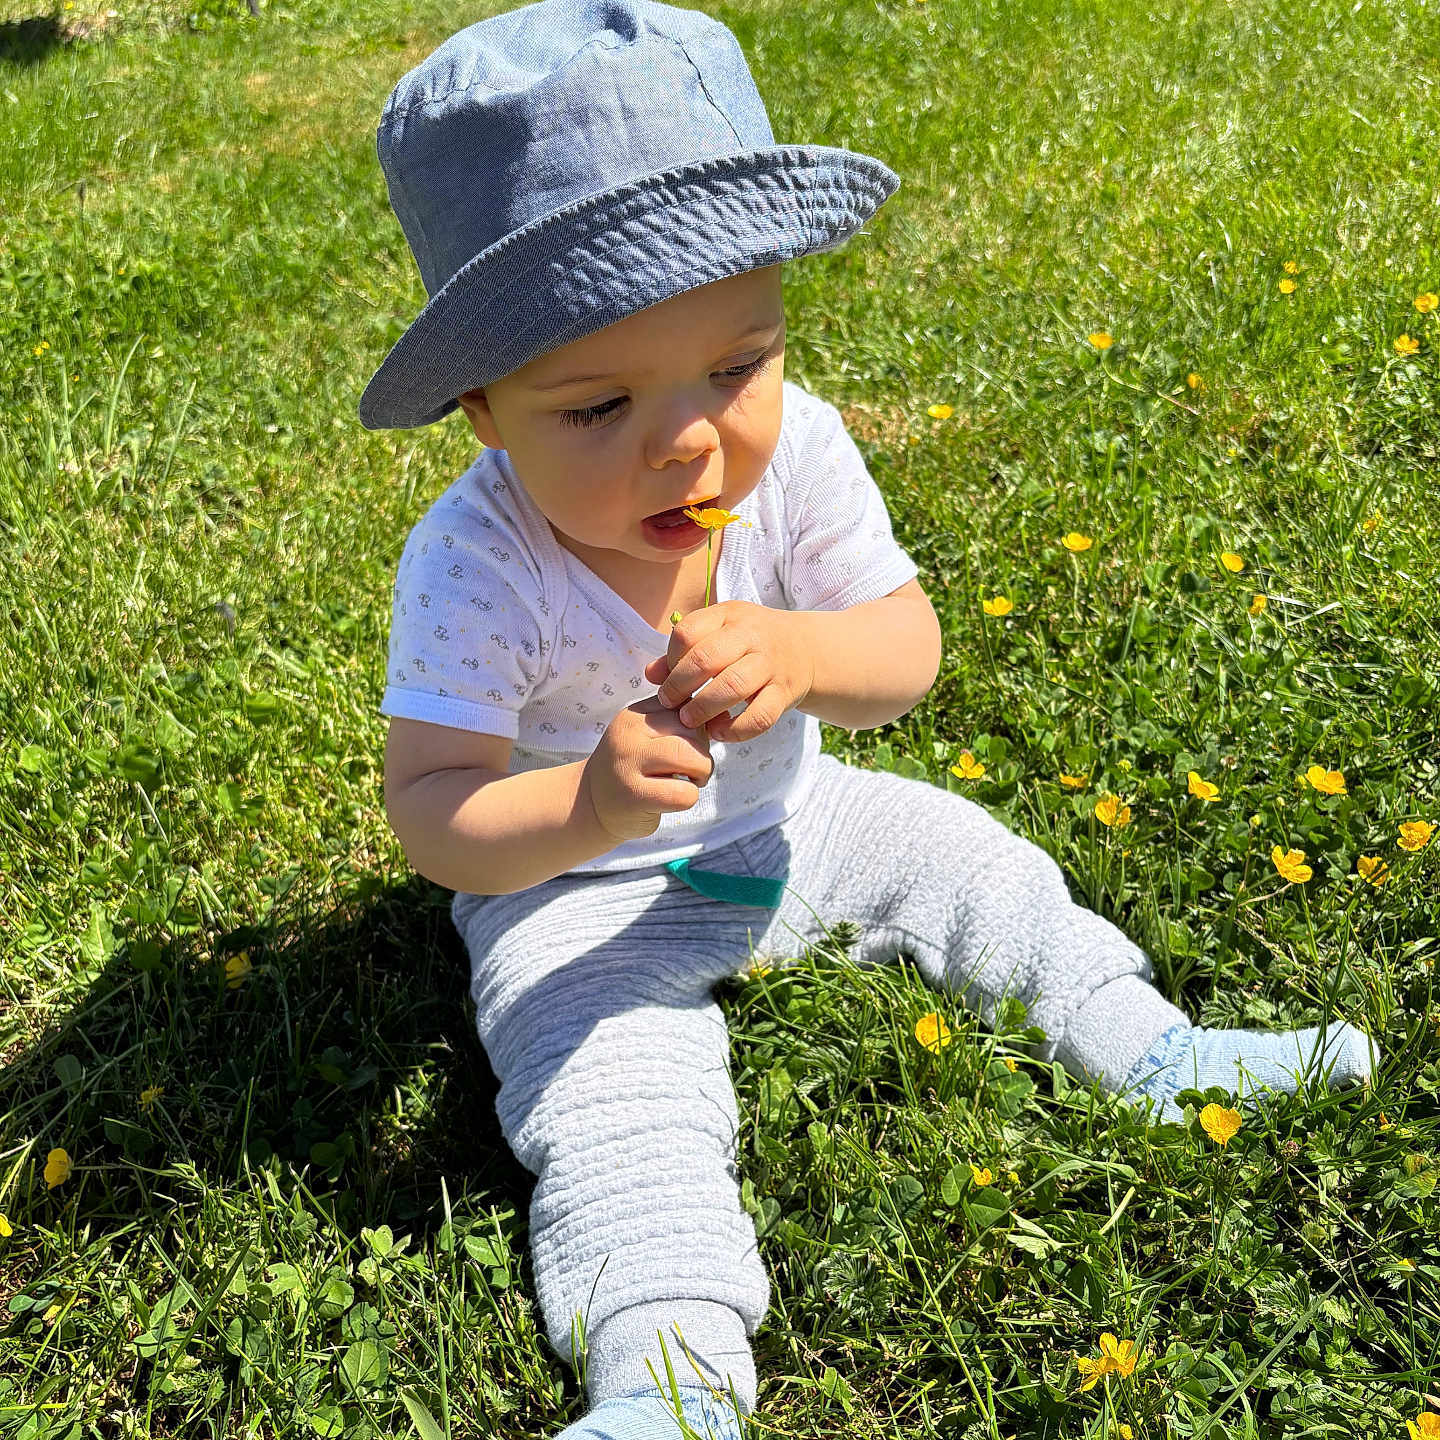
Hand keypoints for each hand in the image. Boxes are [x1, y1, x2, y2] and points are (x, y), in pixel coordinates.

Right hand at [582, 694, 712, 841]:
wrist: (589, 803)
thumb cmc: (632, 767)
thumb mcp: (646, 735)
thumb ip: (678, 722)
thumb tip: (722, 715)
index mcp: (635, 713)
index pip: (687, 706)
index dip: (699, 728)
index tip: (688, 745)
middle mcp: (629, 733)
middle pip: (693, 730)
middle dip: (704, 751)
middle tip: (693, 769)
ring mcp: (628, 764)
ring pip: (692, 757)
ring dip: (701, 773)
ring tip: (687, 781)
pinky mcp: (633, 796)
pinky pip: (683, 793)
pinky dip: (688, 798)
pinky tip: (672, 798)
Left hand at [644, 601, 814, 742]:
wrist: (805, 648)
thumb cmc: (749, 642)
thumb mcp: (719, 633)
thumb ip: (684, 651)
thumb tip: (651, 674)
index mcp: (730, 616)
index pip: (688, 632)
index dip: (671, 658)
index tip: (667, 676)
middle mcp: (752, 636)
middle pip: (707, 658)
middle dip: (680, 685)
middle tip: (669, 703)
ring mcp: (771, 665)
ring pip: (733, 687)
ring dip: (704, 708)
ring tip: (689, 720)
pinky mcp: (785, 693)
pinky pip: (759, 717)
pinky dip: (735, 730)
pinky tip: (718, 732)